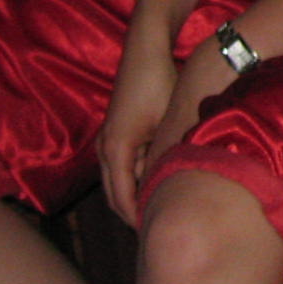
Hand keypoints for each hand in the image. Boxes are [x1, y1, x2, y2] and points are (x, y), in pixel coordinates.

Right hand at [98, 44, 176, 227]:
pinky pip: (122, 167)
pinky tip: (160, 185)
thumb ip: (167, 156)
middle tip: (159, 229)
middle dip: (135, 213)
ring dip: (136, 197)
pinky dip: (136, 180)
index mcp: (116, 149)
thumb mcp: (168, 122)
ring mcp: (107, 140)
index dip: (138, 218)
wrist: (145, 50)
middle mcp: (105, 148)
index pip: (122, 198)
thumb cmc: (160, 82)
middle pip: (115, 195)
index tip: (157, 233)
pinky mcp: (115, 133)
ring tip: (161, 212)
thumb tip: (177, 188)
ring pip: (118, 182)